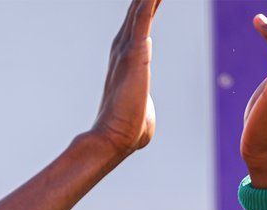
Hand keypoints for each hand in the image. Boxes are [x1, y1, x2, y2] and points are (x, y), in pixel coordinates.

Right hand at [91, 0, 161, 156]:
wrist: (114, 139)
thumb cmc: (130, 131)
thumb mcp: (145, 111)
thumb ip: (147, 103)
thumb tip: (146, 113)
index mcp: (128, 56)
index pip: (143, 18)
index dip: (152, 0)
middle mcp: (124, 45)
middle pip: (141, 3)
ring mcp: (127, 46)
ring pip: (142, 3)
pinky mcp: (135, 51)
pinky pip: (145, 12)